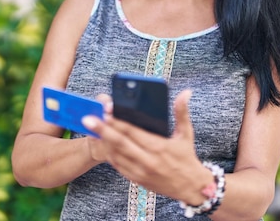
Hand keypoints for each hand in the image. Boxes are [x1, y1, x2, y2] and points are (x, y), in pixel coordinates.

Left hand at [82, 89, 211, 202]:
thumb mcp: (186, 134)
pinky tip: (102, 143)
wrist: (191, 188)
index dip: (118, 121)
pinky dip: (109, 154)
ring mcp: (141, 172)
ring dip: (102, 142)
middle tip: (88, 119)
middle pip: (120, 143)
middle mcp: (148, 160)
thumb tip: (185, 92)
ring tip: (90, 130)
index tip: (106, 111)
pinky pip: (118, 165)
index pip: (133, 132)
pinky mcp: (137, 179)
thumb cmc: (187, 157)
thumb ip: (182, 112)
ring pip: (116, 155)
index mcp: (159, 147)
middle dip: (103, 130)